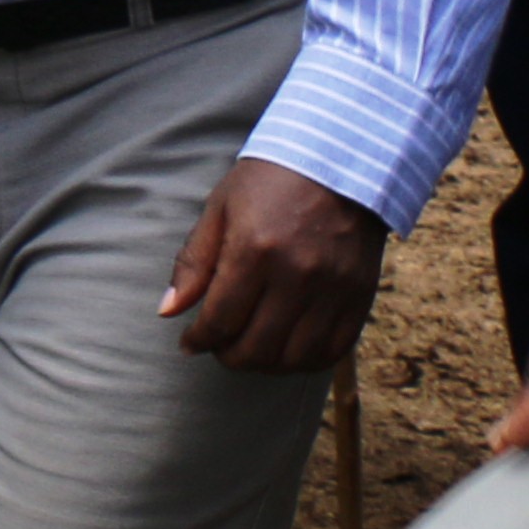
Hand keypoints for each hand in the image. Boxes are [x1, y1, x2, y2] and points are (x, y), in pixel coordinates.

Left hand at [159, 157, 387, 373]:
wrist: (340, 163)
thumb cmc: (269, 182)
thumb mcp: (219, 209)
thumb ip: (193, 263)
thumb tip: (167, 311)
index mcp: (254, 251)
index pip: (220, 320)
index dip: (199, 340)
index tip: (189, 344)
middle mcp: (297, 275)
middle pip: (257, 348)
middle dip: (229, 357)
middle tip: (219, 349)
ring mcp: (333, 290)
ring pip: (295, 358)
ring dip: (266, 366)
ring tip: (250, 351)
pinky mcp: (360, 297)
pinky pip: (333, 351)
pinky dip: (306, 362)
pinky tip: (286, 351)